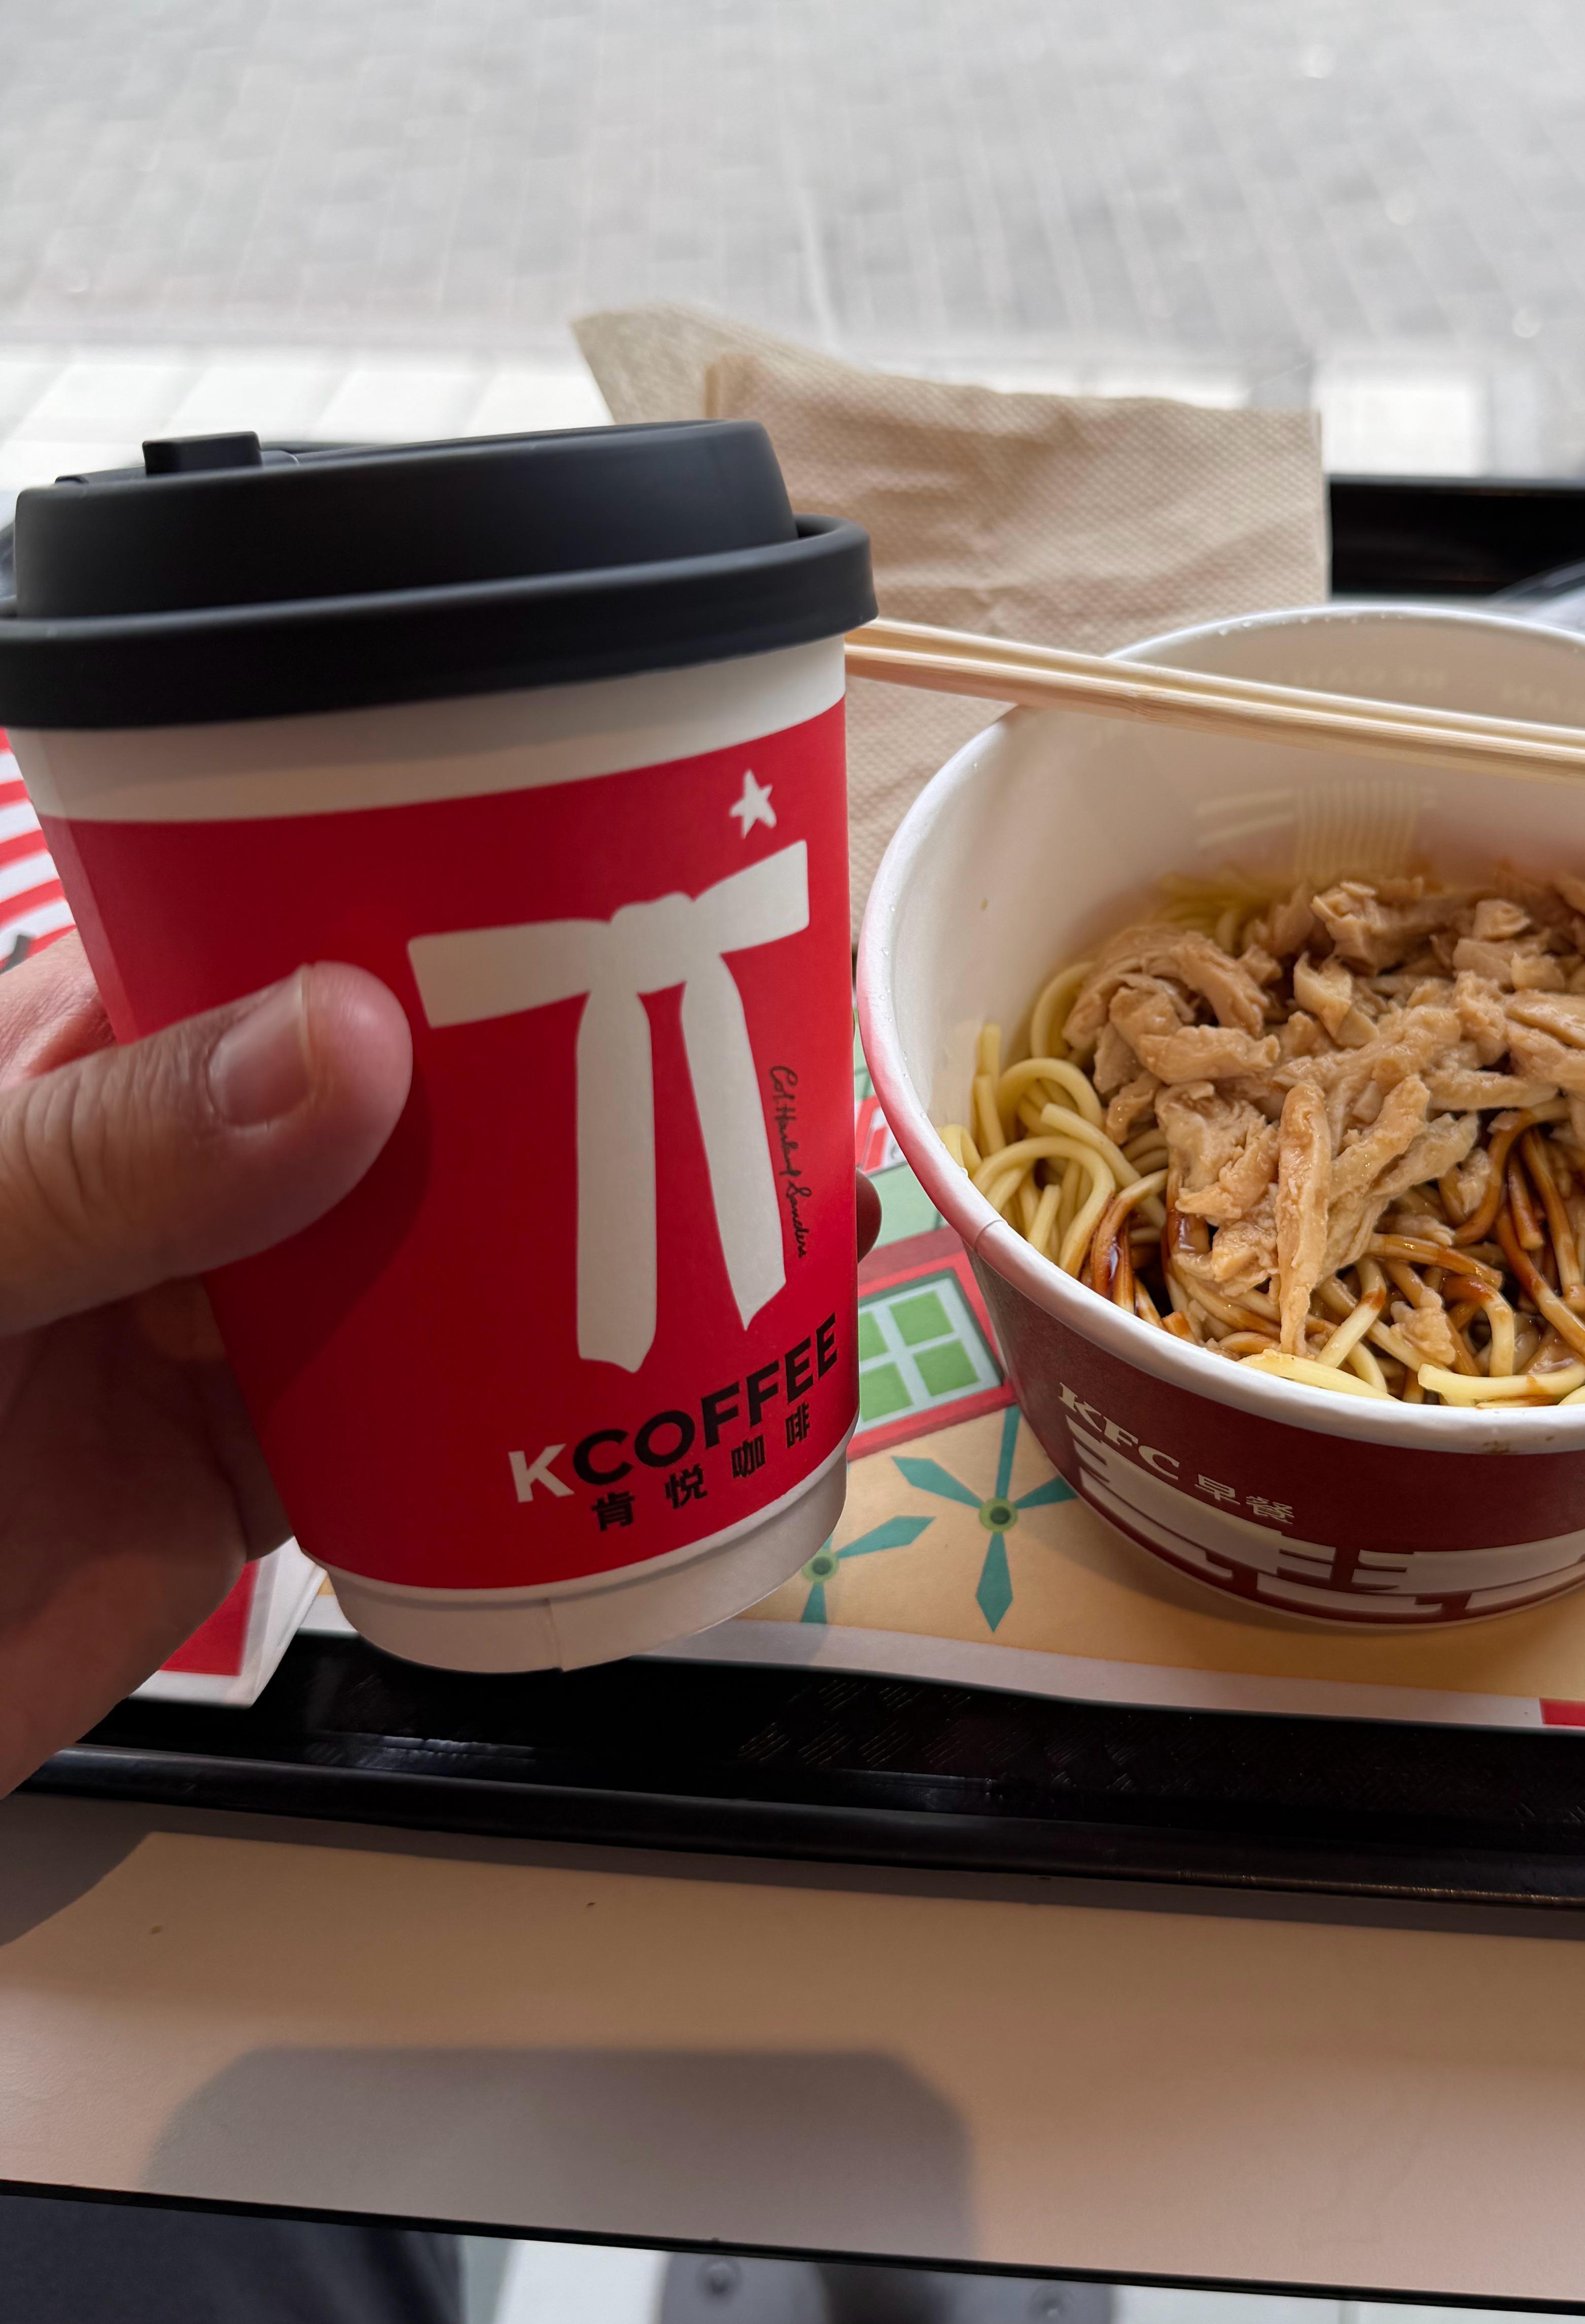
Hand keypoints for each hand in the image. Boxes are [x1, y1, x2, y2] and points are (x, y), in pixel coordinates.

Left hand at [0, 938, 884, 1790]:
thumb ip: (102, 1158)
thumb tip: (353, 1041)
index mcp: (85, 1054)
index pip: (287, 912)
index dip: (446, 874)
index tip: (614, 858)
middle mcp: (179, 1165)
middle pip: (414, 1078)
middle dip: (570, 1052)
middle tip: (750, 1030)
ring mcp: (232, 1315)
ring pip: (451, 1239)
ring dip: (590, 1217)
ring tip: (760, 1187)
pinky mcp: (272, 1465)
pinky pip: (447, 1408)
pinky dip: (562, 1390)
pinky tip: (674, 1359)